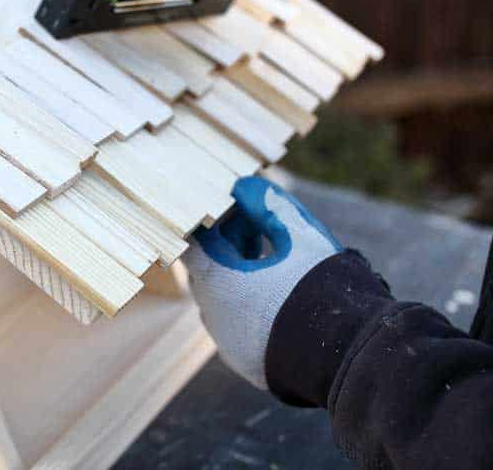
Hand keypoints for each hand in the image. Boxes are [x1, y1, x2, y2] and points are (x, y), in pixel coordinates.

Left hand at [185, 176, 342, 388]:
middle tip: (253, 223)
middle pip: (208, 269)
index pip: (195, 241)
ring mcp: (227, 342)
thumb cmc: (323, 288)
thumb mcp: (301, 236)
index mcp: (217, 282)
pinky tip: (274, 293)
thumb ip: (270, 206)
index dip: (215, 219)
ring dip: (237, 275)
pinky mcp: (245, 361)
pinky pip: (235, 326)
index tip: (233, 205)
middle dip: (228, 244)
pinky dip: (246, 306)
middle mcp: (213, 315)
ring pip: (220, 300)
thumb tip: (244, 185)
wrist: (351, 355)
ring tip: (270, 256)